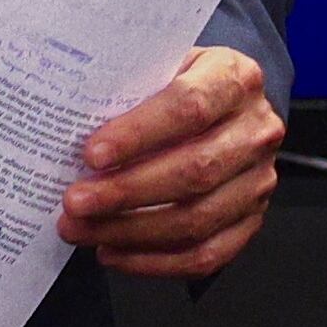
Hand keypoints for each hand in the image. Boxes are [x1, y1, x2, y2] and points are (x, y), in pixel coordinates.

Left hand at [62, 45, 283, 279]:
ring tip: (81, 230)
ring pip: (197, 218)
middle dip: (126, 192)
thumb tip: (67, 129)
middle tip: (74, 202)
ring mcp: (259, 180)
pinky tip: (112, 252)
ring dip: (131, 231)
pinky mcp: (251, 220)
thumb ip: (129, 89)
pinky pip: (206, 254)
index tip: (92, 155)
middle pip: (194, 170)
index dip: (138, 133)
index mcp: (235, 79)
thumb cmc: (179, 83)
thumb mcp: (160, 65)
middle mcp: (256, 131)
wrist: (224, 103)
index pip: (189, 107)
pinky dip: (154, 261)